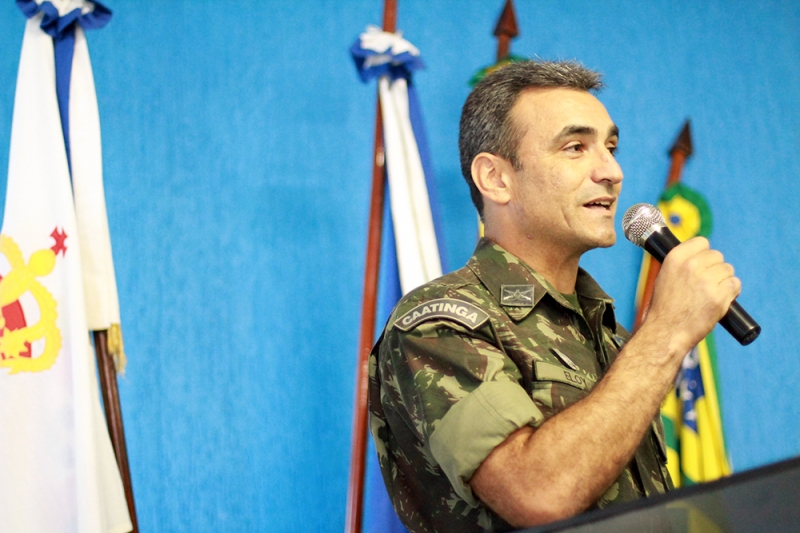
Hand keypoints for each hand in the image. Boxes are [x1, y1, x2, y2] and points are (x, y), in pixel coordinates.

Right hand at [645, 237, 740, 358]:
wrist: (667, 331)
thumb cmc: (666, 307)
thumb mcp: (665, 276)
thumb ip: (682, 263)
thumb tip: (700, 254)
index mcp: (675, 259)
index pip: (702, 242)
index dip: (704, 253)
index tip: (702, 263)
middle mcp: (691, 266)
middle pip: (717, 256)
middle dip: (715, 268)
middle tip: (707, 283)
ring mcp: (706, 281)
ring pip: (728, 270)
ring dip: (724, 280)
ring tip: (712, 293)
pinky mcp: (719, 297)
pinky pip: (735, 284)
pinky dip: (732, 292)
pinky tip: (721, 299)